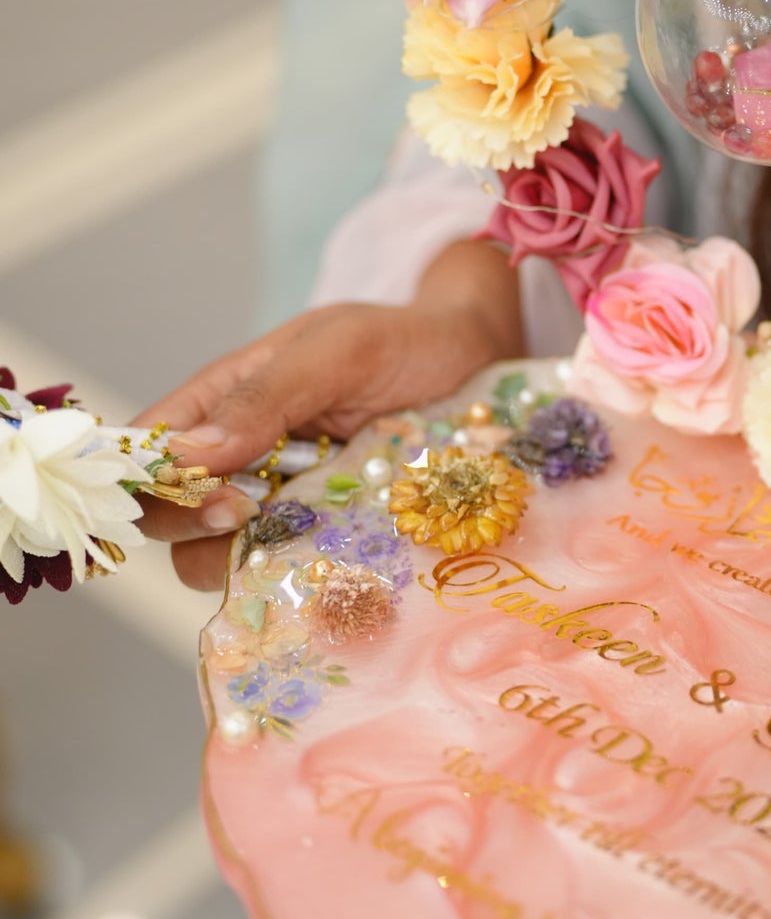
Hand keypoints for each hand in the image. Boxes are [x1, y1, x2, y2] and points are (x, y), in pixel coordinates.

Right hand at [134, 240, 520, 590]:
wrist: (475, 362)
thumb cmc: (402, 341)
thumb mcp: (339, 349)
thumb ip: (266, 394)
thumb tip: (190, 455)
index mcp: (223, 401)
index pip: (147, 452)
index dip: (151, 484)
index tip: (207, 494)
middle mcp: (239, 458)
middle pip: (170, 517)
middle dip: (194, 528)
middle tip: (250, 512)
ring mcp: (279, 504)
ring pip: (220, 558)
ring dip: (245, 560)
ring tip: (299, 537)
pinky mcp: (322, 538)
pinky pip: (283, 573)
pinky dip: (294, 578)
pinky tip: (331, 566)